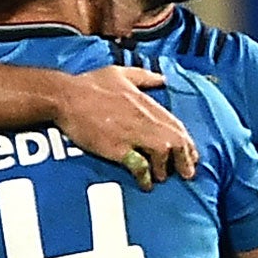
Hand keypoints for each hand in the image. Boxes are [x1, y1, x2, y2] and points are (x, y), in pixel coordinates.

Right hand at [55, 65, 198, 188]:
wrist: (66, 97)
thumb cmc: (90, 83)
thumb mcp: (121, 73)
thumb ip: (145, 77)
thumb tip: (163, 78)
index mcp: (147, 104)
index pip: (177, 126)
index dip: (187, 143)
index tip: (191, 154)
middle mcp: (145, 120)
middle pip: (176, 142)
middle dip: (184, 159)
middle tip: (187, 173)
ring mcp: (132, 135)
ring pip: (163, 153)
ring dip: (165, 168)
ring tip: (163, 178)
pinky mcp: (118, 148)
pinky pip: (140, 166)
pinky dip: (146, 176)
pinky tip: (146, 184)